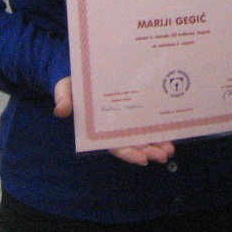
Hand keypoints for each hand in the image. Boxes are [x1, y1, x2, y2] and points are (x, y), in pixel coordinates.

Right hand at [53, 77, 175, 165]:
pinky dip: (158, 130)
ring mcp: (125, 119)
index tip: (142, 159)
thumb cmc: (74, 84)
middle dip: (148, 151)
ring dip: (157, 144)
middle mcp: (114, 127)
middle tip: (163, 155)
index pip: (114, 145)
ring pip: (143, 136)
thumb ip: (63, 98)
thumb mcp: (65, 89)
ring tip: (170, 150)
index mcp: (99, 128)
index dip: (128, 153)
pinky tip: (171, 134)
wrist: (85, 72)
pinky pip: (147, 122)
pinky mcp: (134, 109)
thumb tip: (60, 110)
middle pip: (133, 144)